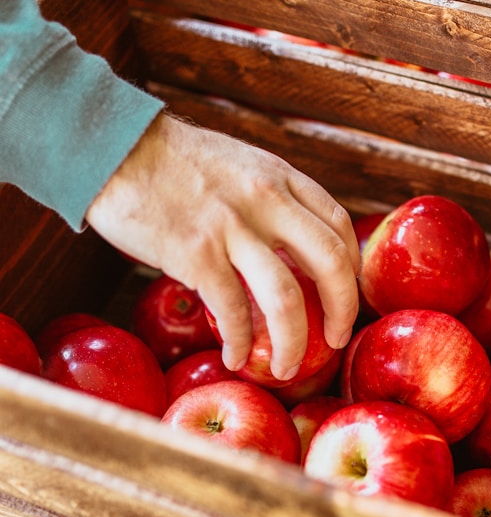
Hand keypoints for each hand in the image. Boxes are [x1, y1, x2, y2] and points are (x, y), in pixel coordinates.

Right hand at [86, 113, 360, 378]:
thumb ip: (268, 198)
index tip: (345, 293)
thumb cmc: (171, 161)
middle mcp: (267, 201)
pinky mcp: (195, 255)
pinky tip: (236, 358)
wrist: (113, 147)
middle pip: (331, 264)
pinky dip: (240, 343)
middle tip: (336, 339)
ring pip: (286, 300)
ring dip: (292, 344)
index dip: (350, 268)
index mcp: (281, 178)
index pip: (339, 227)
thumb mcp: (239, 165)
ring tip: (285, 369)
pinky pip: (233, 312)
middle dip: (342, 312)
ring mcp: (232, 229)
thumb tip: (286, 243)